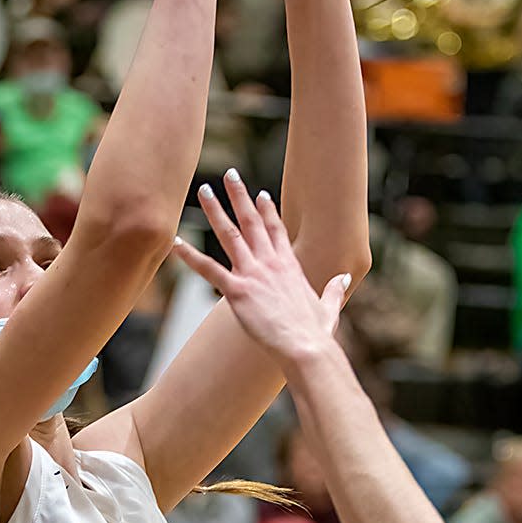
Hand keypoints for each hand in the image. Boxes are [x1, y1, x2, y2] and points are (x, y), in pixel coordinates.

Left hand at [173, 172, 348, 363]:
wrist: (306, 347)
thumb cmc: (317, 333)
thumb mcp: (330, 307)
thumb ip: (335, 289)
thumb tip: (345, 278)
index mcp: (290, 265)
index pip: (276, 230)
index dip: (267, 210)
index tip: (260, 193)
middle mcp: (270, 263)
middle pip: (251, 222)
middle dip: (239, 196)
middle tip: (229, 175)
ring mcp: (253, 274)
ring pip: (230, 235)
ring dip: (215, 211)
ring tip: (204, 191)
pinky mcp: (238, 291)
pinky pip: (208, 269)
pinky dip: (190, 256)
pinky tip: (176, 242)